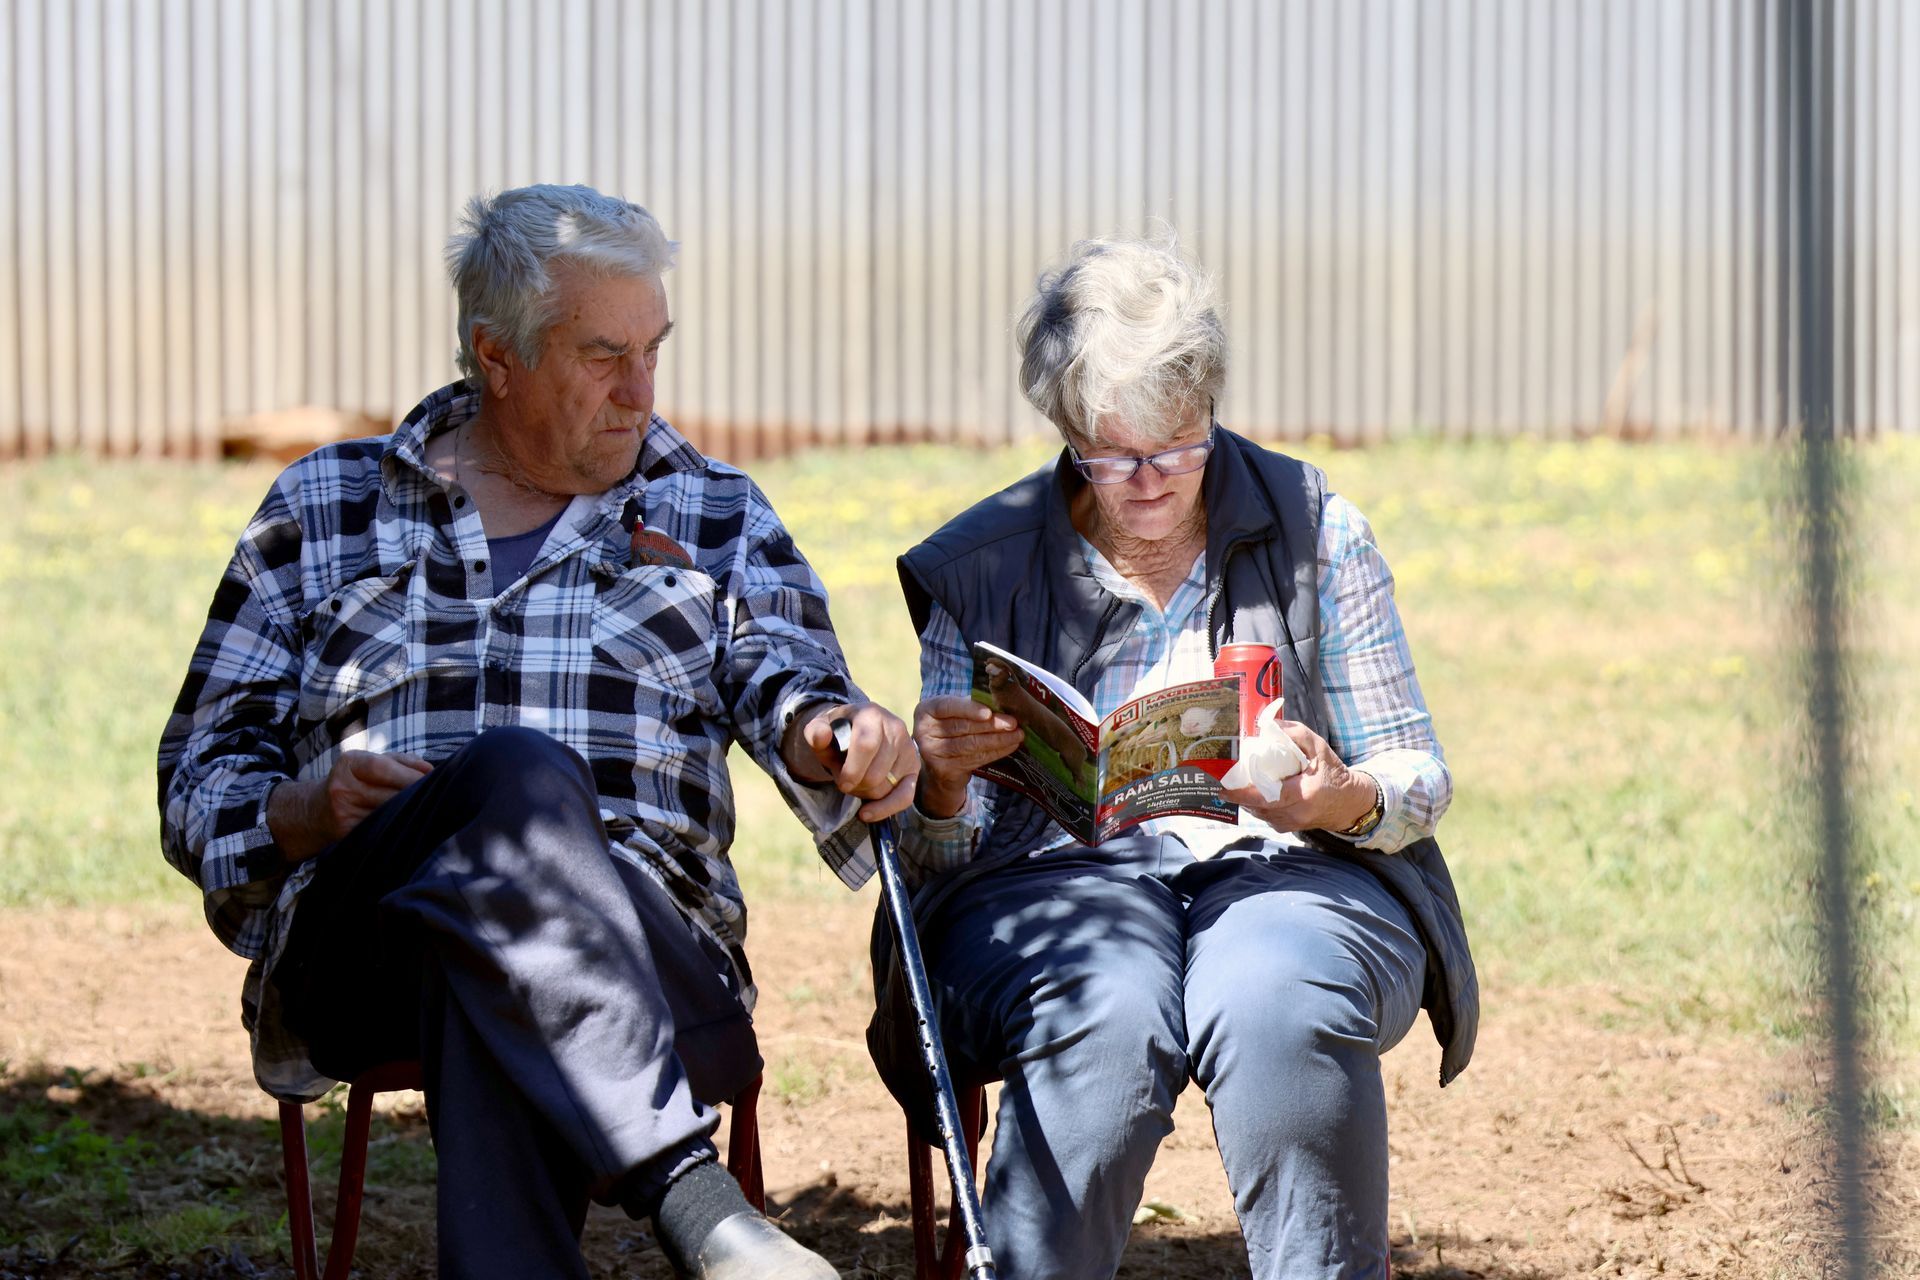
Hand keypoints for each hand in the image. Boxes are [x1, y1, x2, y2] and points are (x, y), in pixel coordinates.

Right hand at [268, 750, 433, 863]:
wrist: (315, 811)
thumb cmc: (355, 781)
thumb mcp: (371, 763)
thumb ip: (403, 762)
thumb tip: (432, 771)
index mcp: (349, 764)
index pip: (380, 767)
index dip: (408, 774)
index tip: (432, 780)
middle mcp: (342, 788)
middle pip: (387, 794)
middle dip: (414, 796)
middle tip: (441, 797)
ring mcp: (343, 813)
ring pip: (386, 814)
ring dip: (409, 813)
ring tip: (428, 811)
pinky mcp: (347, 834)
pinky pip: (379, 830)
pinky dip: (397, 826)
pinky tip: (410, 825)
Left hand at [795, 701, 919, 821]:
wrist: (859, 730)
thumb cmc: (838, 733)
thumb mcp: (822, 728)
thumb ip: (815, 732)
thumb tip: (821, 737)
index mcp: (871, 715)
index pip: (866, 745)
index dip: (852, 770)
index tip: (842, 783)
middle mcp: (895, 728)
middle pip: (876, 774)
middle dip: (856, 786)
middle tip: (845, 782)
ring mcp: (908, 748)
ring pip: (886, 787)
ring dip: (865, 794)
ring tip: (857, 783)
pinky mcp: (913, 767)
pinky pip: (905, 796)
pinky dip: (885, 809)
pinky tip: (867, 813)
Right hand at [912, 695, 1023, 818]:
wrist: (939, 764)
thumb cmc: (951, 730)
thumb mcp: (953, 714)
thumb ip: (970, 708)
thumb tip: (1003, 707)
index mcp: (926, 710)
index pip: (948, 706)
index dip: (969, 709)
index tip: (989, 713)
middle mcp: (923, 731)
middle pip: (962, 727)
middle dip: (991, 725)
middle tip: (1013, 723)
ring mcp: (932, 753)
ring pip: (970, 745)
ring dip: (998, 740)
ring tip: (1017, 735)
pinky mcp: (943, 770)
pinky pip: (974, 759)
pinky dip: (994, 753)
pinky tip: (1009, 747)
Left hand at [1218, 719, 1375, 834]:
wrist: (1349, 802)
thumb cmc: (1334, 772)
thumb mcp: (1319, 747)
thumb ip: (1296, 733)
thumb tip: (1268, 725)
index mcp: (1305, 794)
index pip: (1268, 797)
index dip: (1243, 794)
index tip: (1224, 788)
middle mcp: (1297, 813)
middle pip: (1258, 806)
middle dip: (1240, 794)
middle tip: (1226, 780)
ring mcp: (1292, 824)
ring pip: (1260, 813)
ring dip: (1247, 800)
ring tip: (1237, 784)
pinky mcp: (1289, 828)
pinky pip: (1266, 817)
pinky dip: (1257, 805)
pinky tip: (1254, 792)